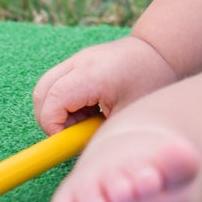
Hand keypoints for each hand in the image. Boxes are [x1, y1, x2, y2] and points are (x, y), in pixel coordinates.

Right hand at [32, 34, 177, 135]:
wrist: (160, 50)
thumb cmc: (151, 81)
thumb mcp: (129, 114)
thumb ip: (100, 133)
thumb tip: (79, 152)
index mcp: (92, 74)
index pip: (52, 101)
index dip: (53, 125)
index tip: (69, 138)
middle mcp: (79, 62)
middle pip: (41, 93)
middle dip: (50, 119)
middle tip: (76, 132)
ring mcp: (76, 59)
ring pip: (45, 88)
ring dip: (57, 110)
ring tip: (86, 119)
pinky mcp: (78, 61)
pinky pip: (57, 83)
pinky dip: (64, 101)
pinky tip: (89, 108)